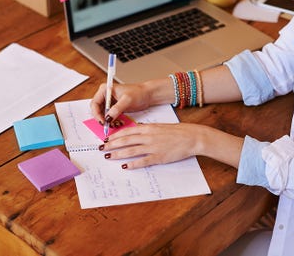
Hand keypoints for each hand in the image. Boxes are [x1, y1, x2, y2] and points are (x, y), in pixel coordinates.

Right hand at [90, 78, 173, 124]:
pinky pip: (109, 117)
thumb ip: (116, 109)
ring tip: (116, 124)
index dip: (97, 114)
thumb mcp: (127, 100)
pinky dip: (112, 121)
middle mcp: (105, 95)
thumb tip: (108, 117)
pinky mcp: (114, 108)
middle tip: (109, 125)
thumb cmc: (138, 93)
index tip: (103, 122)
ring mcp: (109, 102)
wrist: (147, 95)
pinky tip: (119, 122)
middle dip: (102, 119)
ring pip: (103, 115)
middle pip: (97, 110)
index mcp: (105, 90)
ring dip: (108, 121)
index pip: (95, 103)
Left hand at [100, 122, 243, 168]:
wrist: (191, 137)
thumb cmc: (177, 132)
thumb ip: (147, 128)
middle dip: (111, 145)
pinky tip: (125, 166)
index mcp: (148, 128)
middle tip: (101, 149)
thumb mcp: (160, 126)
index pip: (126, 131)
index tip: (106, 139)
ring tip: (108, 157)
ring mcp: (152, 147)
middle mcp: (148, 137)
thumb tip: (137, 129)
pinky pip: (142, 161)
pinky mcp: (158, 157)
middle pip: (125, 141)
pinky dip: (132, 164)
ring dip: (117, 154)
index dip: (115, 136)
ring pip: (130, 151)